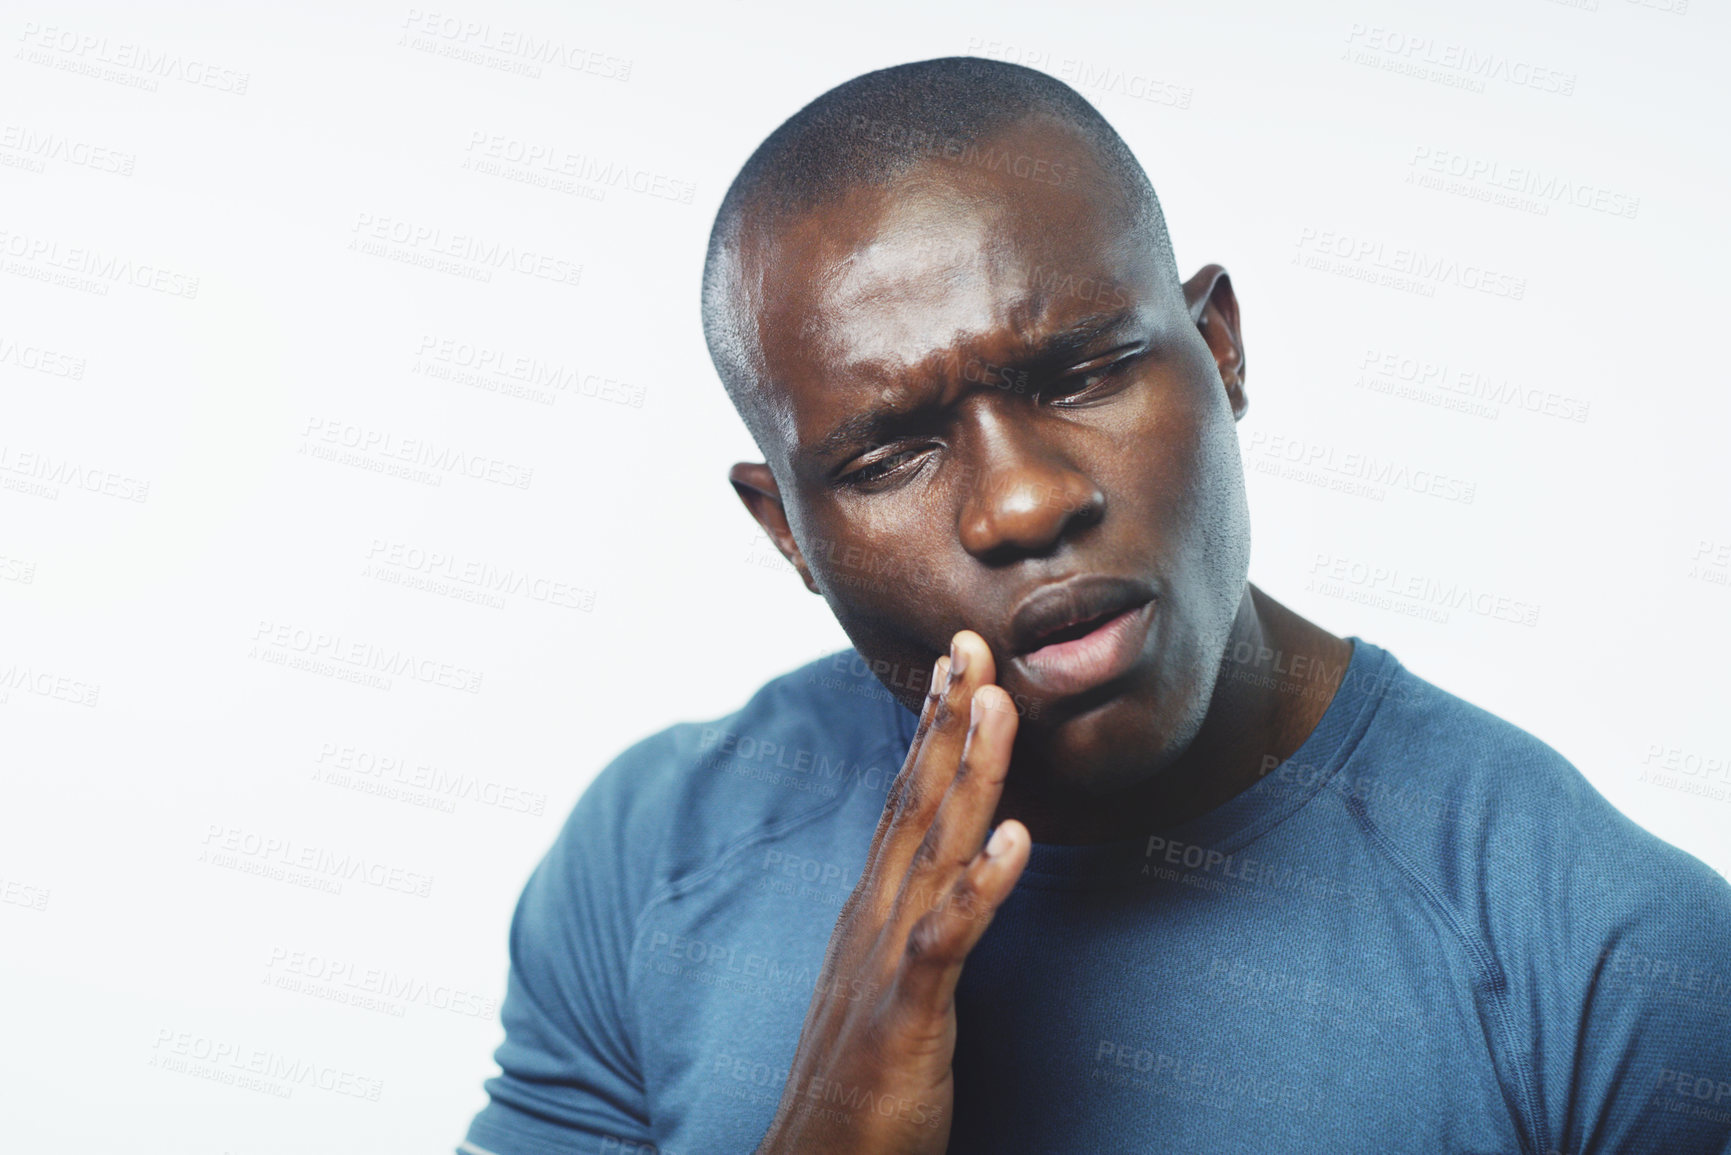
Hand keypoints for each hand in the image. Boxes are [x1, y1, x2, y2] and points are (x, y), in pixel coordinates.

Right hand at [752, 630, 1028, 1153]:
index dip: (934, 729)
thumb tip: (942, 879)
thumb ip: (910, 926)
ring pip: (935, 850)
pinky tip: (1016, 842)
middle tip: (975, 642)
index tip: (960, 664)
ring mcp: (887, 961)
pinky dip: (980, 888)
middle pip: (917, 801)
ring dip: (971, 774)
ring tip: (1002, 707)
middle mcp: (876, 918)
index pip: (907, 800)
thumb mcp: (885, 985)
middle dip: (950, 719)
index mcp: (875, 910)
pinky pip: (947, 941)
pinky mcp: (904, 1014)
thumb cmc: (856, 1083)